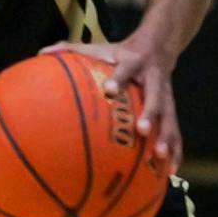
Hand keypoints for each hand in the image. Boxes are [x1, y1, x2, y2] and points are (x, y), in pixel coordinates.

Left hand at [45, 37, 181, 175]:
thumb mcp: (98, 47)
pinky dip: (176, 150)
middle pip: (155, 97)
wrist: (157, 47)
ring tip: (160, 156)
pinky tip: (171, 169)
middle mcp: (152, 80)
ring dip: (167, 136)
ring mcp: (165, 96)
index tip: (111, 90)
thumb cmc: (119, 53)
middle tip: (142, 131)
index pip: (126, 70)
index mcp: (132, 64)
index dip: (119, 78)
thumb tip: (41, 53)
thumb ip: (71, 50)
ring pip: (169, 117)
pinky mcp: (171, 109)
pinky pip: (176, 131)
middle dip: (151, 114)